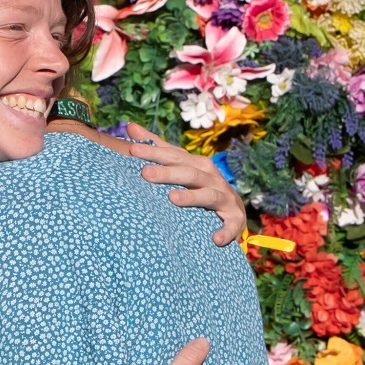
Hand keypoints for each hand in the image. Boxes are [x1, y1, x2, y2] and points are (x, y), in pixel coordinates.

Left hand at [120, 123, 246, 246]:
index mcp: (196, 164)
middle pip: (188, 173)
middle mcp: (211, 178)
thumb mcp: (180, 165)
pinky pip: (231, 225)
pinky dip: (226, 231)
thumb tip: (130, 126)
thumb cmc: (199, 184)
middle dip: (167, 173)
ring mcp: (224, 198)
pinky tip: (215, 239)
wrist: (232, 209)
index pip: (173, 155)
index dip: (154, 152)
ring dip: (192, 197)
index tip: (132, 149)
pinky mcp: (235, 218)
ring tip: (173, 198)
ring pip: (208, 195)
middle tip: (145, 173)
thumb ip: (157, 147)